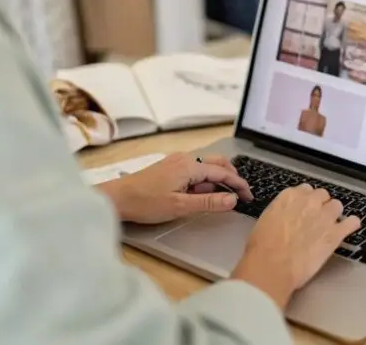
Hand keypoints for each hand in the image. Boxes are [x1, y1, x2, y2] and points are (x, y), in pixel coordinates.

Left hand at [97, 153, 252, 223]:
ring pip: (206, 167)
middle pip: (217, 164)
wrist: (116, 198)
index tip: (249, 197)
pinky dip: (204, 181)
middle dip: (232, 178)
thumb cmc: (145, 202)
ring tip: (222, 198)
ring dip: (217, 180)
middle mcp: (185, 159)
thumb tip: (232, 200)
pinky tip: (201, 194)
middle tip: (241, 194)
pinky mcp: (169, 168)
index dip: (239, 185)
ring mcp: (176, 162)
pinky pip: (194, 171)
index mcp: (190, 166)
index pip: (223, 173)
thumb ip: (208, 202)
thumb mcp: (180, 206)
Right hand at [231, 184, 360, 308]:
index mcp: (290, 196)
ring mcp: (325, 216)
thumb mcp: (266, 220)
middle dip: (320, 205)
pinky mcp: (335, 234)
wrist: (272, 265)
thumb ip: (281, 212)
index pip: (305, 190)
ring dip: (334, 214)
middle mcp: (310, 202)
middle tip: (316, 219)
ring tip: (330, 225)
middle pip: (322, 195)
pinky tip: (350, 227)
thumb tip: (285, 217)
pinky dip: (351, 224)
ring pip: (337, 205)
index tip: (304, 209)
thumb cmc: (262, 247)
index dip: (306, 201)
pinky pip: (351, 222)